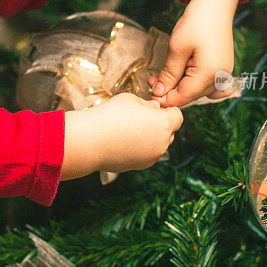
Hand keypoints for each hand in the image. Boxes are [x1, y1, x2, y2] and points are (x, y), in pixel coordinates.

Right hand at [61, 93, 182, 179]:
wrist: (89, 141)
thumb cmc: (110, 115)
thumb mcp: (132, 99)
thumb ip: (148, 105)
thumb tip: (154, 110)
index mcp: (164, 124)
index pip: (178, 115)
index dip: (168, 109)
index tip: (155, 106)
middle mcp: (162, 143)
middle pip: (169, 131)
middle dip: (159, 123)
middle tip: (140, 116)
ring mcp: (151, 157)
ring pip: (158, 144)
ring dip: (150, 136)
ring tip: (130, 128)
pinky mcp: (139, 166)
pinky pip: (146, 154)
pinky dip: (140, 147)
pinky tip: (124, 140)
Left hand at [148, 0, 238, 107]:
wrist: (215, 4)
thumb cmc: (196, 22)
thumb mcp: (176, 48)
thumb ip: (168, 74)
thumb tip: (158, 93)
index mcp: (208, 74)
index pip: (183, 97)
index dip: (165, 99)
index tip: (150, 95)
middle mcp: (220, 78)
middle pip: (191, 96)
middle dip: (171, 92)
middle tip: (152, 81)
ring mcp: (224, 73)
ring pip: (199, 92)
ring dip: (181, 88)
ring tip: (164, 76)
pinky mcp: (223, 68)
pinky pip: (211, 86)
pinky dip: (197, 86)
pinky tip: (186, 80)